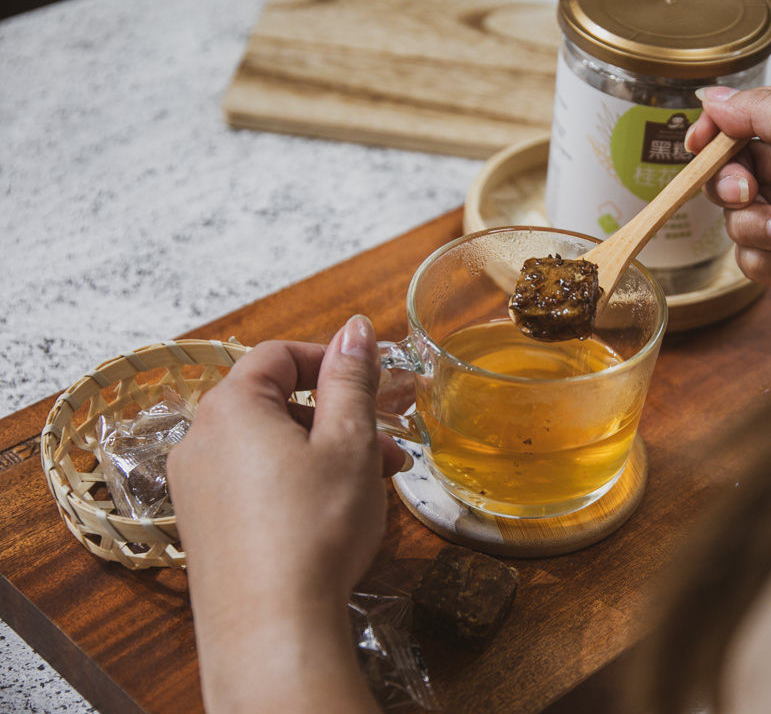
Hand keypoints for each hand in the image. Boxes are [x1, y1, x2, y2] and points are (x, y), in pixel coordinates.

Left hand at [168, 315, 404, 712]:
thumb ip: (352, 378)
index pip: (276, 355)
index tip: (371, 377)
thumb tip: (356, 328)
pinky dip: (297, 483)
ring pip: (269, 447)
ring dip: (325, 452)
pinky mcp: (206, 530)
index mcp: (229, 408)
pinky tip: (337, 512)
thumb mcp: (348, 442)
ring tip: (376, 482)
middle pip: (275, 404)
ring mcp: (197, 489)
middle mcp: (200, 442)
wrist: (273, 628)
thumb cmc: (312, 530)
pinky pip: (254, 484)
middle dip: (338, 416)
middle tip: (387, 440)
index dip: (329, 359)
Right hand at [687, 87, 770, 329]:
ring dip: (763, 227)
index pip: (756, 115)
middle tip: (747, 192)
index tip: (699, 142)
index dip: (722, 128)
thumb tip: (716, 98)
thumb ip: (764, 110)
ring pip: (738, 216)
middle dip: (735, 183)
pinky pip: (750, 257)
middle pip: (736, 167)